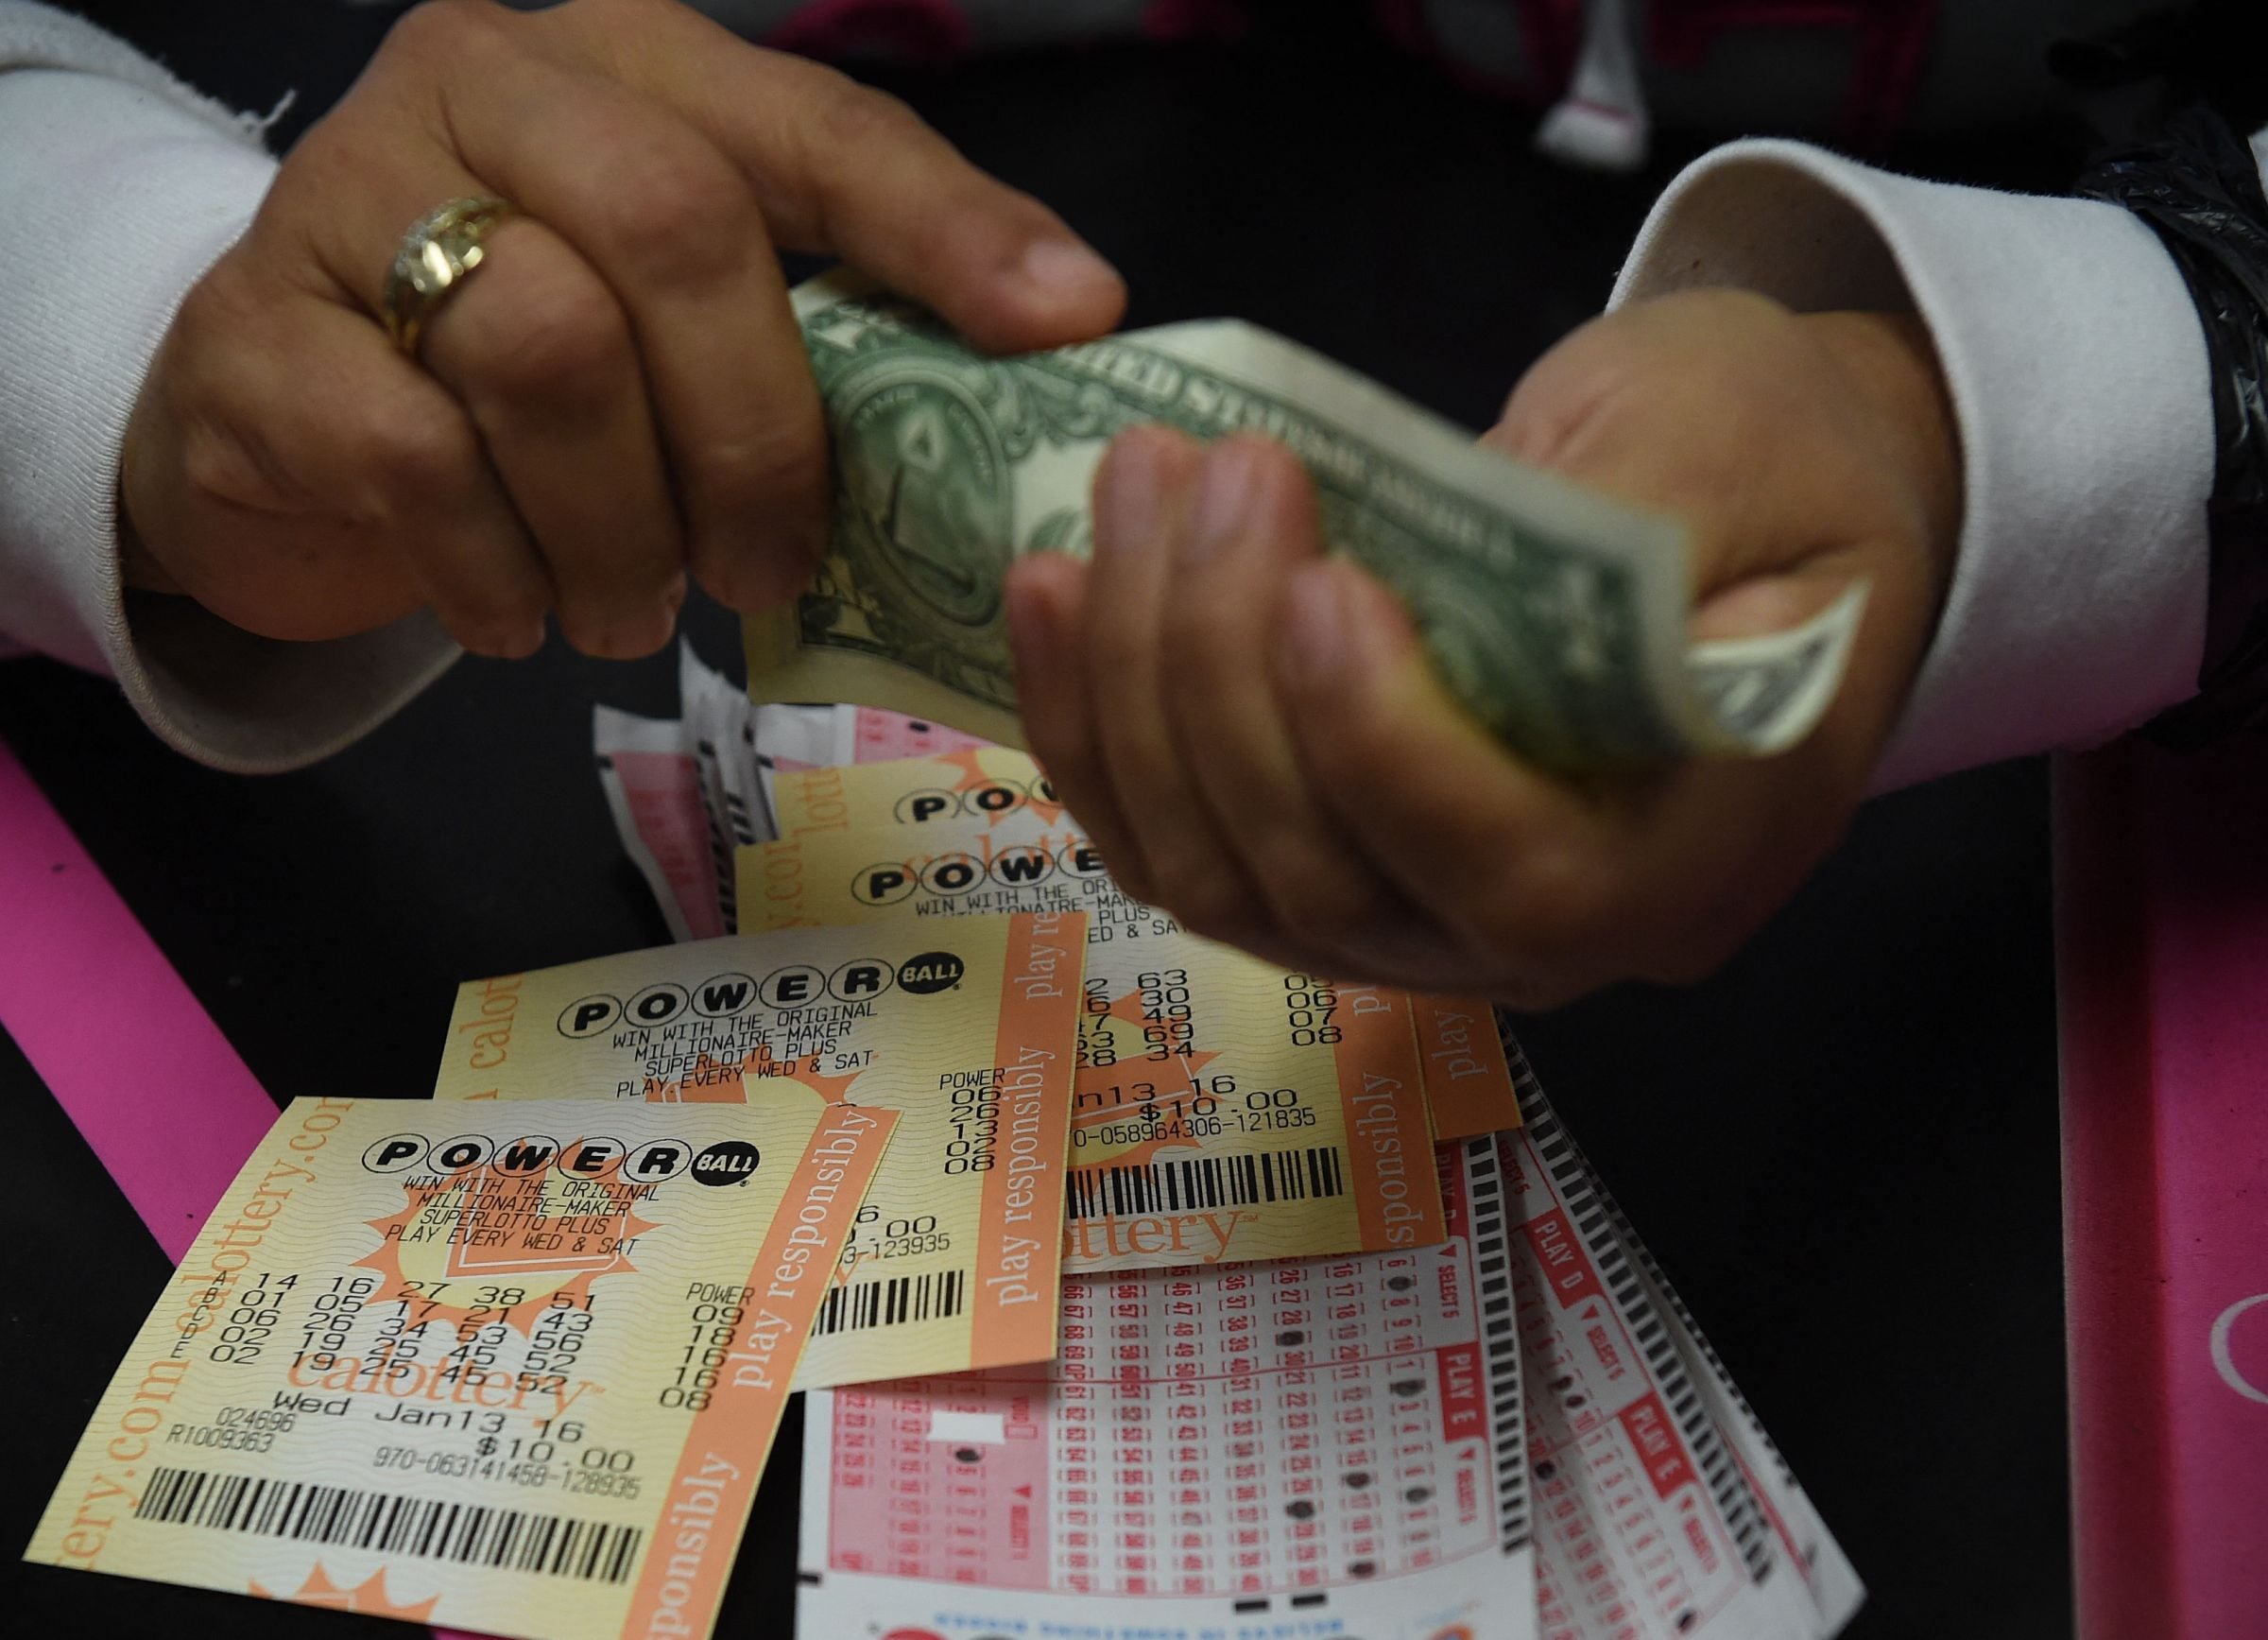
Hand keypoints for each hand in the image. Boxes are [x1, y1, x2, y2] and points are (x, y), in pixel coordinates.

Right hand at [120, 0, 1123, 658]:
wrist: (280, 417)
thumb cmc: (531, 372)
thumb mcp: (684, 328)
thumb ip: (824, 335)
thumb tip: (1029, 406)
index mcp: (638, 72)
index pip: (815, 127)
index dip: (947, 226)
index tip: (1070, 320)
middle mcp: (494, 88)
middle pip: (677, 228)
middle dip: (756, 433)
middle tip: (771, 570)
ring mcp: (354, 195)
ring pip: (548, 350)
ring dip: (623, 528)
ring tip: (634, 609)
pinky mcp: (260, 335)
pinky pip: (418, 459)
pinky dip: (499, 571)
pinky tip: (519, 616)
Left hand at [1006, 290, 1960, 1005]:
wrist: (1743, 493)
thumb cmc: (1773, 460)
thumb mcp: (1734, 443)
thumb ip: (1612, 532)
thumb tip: (1432, 587)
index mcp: (1692, 860)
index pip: (1524, 881)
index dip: (1395, 754)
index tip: (1323, 580)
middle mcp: (1543, 940)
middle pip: (1332, 882)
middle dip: (1229, 671)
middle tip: (1207, 469)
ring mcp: (1414, 922)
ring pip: (1223, 875)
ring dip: (1137, 684)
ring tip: (1128, 494)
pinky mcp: (1320, 865)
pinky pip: (1175, 843)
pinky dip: (1093, 726)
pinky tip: (1052, 590)